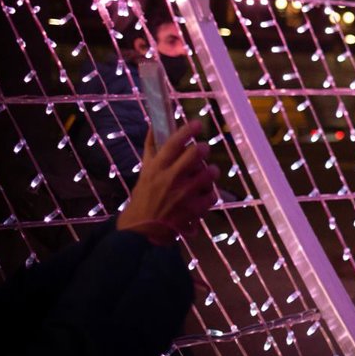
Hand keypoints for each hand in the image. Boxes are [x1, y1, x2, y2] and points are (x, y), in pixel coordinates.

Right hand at [119, 122, 219, 244]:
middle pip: (195, 154)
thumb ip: (151, 150)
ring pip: (209, 172)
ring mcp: (184, 194)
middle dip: (202, 149)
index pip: (173, 143)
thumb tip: (154, 126)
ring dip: (210, 171)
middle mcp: (171, 179)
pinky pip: (212, 194)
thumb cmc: (142, 199)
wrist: (142, 231)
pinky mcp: (194, 209)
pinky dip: (210, 193)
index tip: (197, 124)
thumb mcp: (144, 173)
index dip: (187, 131)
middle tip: (203, 149)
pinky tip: (204, 194)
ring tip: (207, 173)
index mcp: (156, 169)